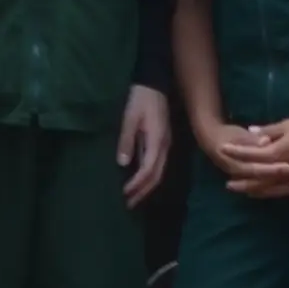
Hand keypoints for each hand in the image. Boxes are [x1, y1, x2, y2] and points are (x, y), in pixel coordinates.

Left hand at [116, 85, 172, 207]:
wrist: (154, 82)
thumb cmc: (140, 99)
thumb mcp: (130, 118)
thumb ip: (127, 140)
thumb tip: (123, 164)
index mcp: (158, 141)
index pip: (149, 170)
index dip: (137, 184)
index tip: (125, 194)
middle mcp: (165, 146)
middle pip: (157, 176)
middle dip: (143, 191)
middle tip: (128, 204)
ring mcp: (165, 144)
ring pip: (159, 172)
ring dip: (146, 186)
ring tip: (132, 197)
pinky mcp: (162, 142)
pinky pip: (157, 165)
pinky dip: (148, 176)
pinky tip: (138, 180)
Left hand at [209, 118, 288, 199]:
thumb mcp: (287, 125)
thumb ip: (267, 132)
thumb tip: (250, 132)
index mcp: (275, 154)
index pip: (250, 155)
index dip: (236, 152)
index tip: (223, 149)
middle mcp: (281, 169)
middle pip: (256, 179)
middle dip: (241, 182)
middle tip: (228, 185)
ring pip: (268, 189)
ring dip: (255, 190)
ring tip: (245, 191)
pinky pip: (282, 190)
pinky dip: (271, 191)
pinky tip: (267, 191)